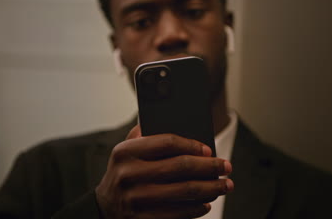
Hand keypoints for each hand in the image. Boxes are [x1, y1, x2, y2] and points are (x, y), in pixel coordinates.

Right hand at [95, 125, 232, 218]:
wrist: (104, 208)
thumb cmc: (122, 174)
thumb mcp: (124, 152)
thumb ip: (140, 135)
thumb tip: (166, 122)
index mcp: (126, 152)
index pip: (167, 142)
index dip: (192, 145)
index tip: (209, 150)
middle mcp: (129, 174)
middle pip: (180, 167)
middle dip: (209, 167)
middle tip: (227, 167)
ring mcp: (136, 199)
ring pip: (184, 191)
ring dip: (210, 188)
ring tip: (224, 185)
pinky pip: (178, 213)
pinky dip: (196, 208)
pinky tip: (206, 203)